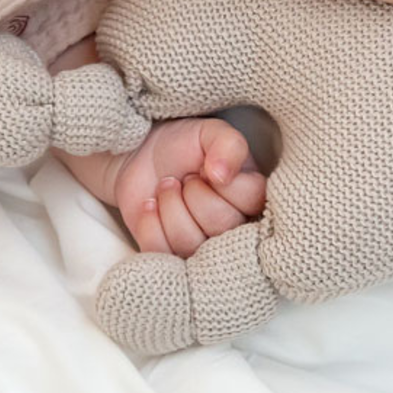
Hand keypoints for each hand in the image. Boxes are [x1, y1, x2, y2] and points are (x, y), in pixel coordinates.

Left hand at [57, 118, 265, 257]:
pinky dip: (149, 225)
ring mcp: (202, 249)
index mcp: (251, 196)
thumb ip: (228, 144)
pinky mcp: (170, 259)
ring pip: (190, 244)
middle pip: (221, 225)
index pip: (251, 199)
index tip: (206, 167)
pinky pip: (162, 255)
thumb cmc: (183, 145)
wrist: (141, 156)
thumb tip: (222, 174)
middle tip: (185, 178)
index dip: (222, 180)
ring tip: (167, 187)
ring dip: (169, 206)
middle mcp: (234, 227)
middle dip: (192, 193)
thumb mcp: (209, 133)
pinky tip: (150, 206)